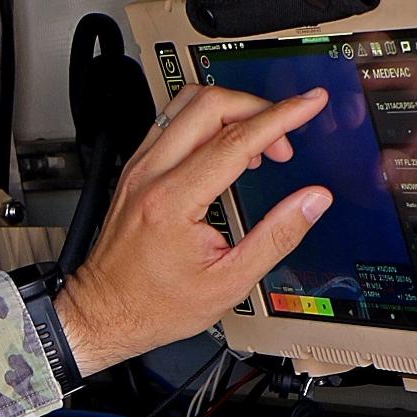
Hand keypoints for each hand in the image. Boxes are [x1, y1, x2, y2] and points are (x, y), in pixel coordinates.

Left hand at [54, 84, 340, 375]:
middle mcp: (150, 175)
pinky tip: (226, 148)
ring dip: (231, 111)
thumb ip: (277, 236)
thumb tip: (314, 200)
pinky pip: (171, 122)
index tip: (311, 104)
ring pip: (185, 104)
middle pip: (208, 105)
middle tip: (284, 141)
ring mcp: (138, 168)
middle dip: (258, 109)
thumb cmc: (155, 304)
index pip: (235, 140)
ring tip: (258, 145)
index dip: (281, 117)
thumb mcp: (229, 282)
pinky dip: (206, 122)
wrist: (103, 312)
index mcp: (173, 201)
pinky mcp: (134, 170)